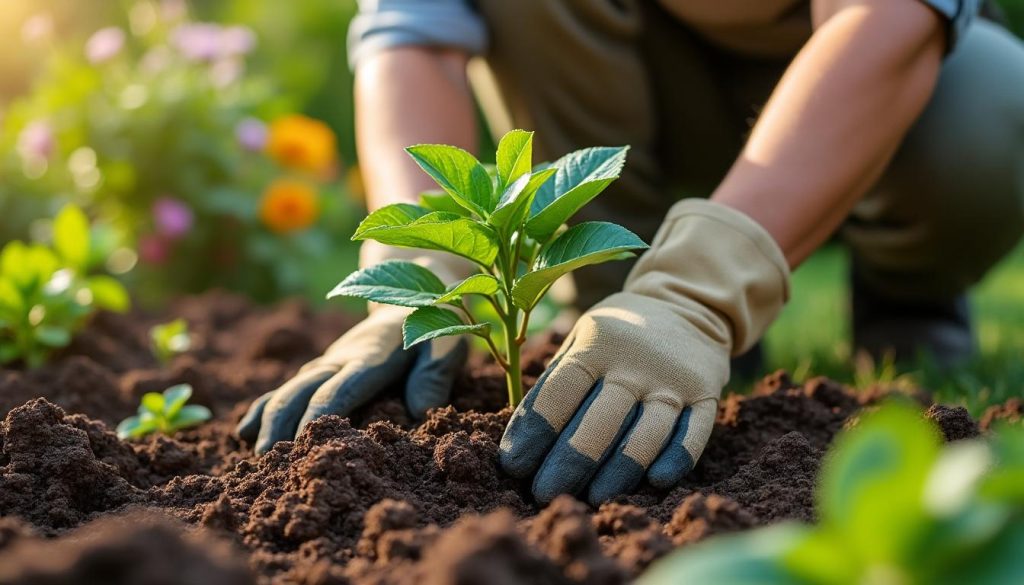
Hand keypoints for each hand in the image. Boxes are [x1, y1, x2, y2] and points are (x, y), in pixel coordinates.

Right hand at [236, 305, 466, 453]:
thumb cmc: (434, 321)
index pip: (338, 390)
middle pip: (301, 391)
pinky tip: (245, 432)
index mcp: (370, 357)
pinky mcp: (324, 367)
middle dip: (282, 424)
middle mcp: (341, 358)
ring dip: (270, 421)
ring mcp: (328, 362)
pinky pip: (289, 388)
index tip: (300, 445)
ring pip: (289, 390)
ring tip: (256, 457)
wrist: (413, 287)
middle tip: (268, 461)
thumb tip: (422, 412)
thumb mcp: (446, 342)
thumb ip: (434, 374)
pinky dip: (265, 408)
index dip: (317, 417)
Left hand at [499, 200, 789, 504]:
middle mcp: (636, 362)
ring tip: (593, 498)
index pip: (560, 393)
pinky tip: (654, 482)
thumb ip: (557, 379)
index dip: (534, 432)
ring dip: (619, 471)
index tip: (513, 466)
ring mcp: (673, 379)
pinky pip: (693, 434)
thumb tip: (521, 439)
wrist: (687, 305)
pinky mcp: (706, 393)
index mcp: (597, 344)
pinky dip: (675, 460)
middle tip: (544, 494)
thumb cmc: (617, 335)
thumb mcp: (583, 336)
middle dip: (569, 463)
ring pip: (646, 434)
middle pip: (600, 420)